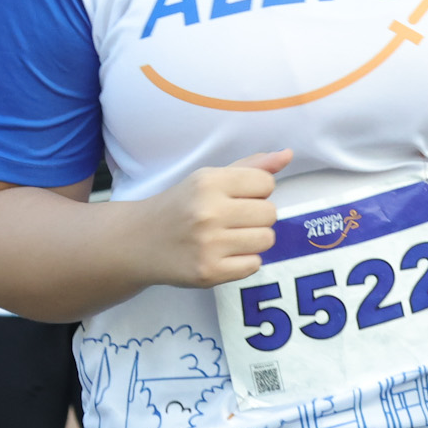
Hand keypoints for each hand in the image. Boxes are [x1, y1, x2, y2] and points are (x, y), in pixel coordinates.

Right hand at [147, 150, 289, 289]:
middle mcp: (208, 212)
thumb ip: (250, 166)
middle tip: (234, 219)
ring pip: (267, 239)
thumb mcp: (209, 178)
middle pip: (270, 213)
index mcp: (208, 182)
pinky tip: (225, 254)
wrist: (140, 241)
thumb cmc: (181, 205)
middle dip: (258, 215)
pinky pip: (254, 265)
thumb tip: (288, 154)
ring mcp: (208, 245)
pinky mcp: (209, 273)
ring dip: (255, 238)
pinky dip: (245, 260)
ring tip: (232, 236)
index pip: (266, 183)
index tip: (238, 197)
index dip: (257, 190)